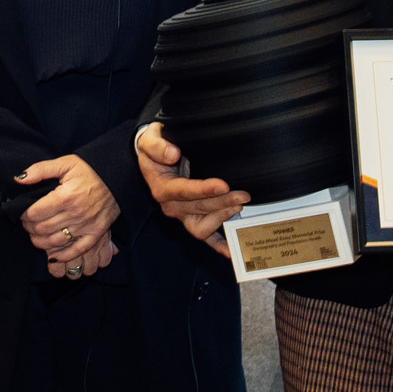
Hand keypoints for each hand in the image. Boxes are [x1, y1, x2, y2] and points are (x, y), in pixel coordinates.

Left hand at [17, 154, 120, 278]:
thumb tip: (19, 178)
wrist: (118, 175)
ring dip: (40, 242)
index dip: (24, 215)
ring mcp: (86, 225)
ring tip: (36, 235)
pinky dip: (63, 256)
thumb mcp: (65, 163)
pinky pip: (77, 250)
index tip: (23, 213)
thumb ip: (40, 170)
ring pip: (55, 242)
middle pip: (42, 228)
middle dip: (30, 228)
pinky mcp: (96, 233)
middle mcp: (75, 213)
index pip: (35, 213)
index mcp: (65, 196)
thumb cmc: (91, 169)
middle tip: (27, 224)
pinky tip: (53, 256)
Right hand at [134, 122, 246, 254]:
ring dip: (222, 218)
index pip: (185, 191)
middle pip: (199, 209)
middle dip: (222, 203)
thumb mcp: (149, 141)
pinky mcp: (192, 219)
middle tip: (242, 195)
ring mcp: (183, 215)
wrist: (153, 156)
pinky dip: (218, 245)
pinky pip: (205, 236)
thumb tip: (172, 154)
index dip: (205, 190)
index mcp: (162, 189)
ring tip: (239, 207)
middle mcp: (172, 206)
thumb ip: (157, 146)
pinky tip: (231, 250)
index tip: (223, 186)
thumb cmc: (153, 148)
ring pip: (203, 227)